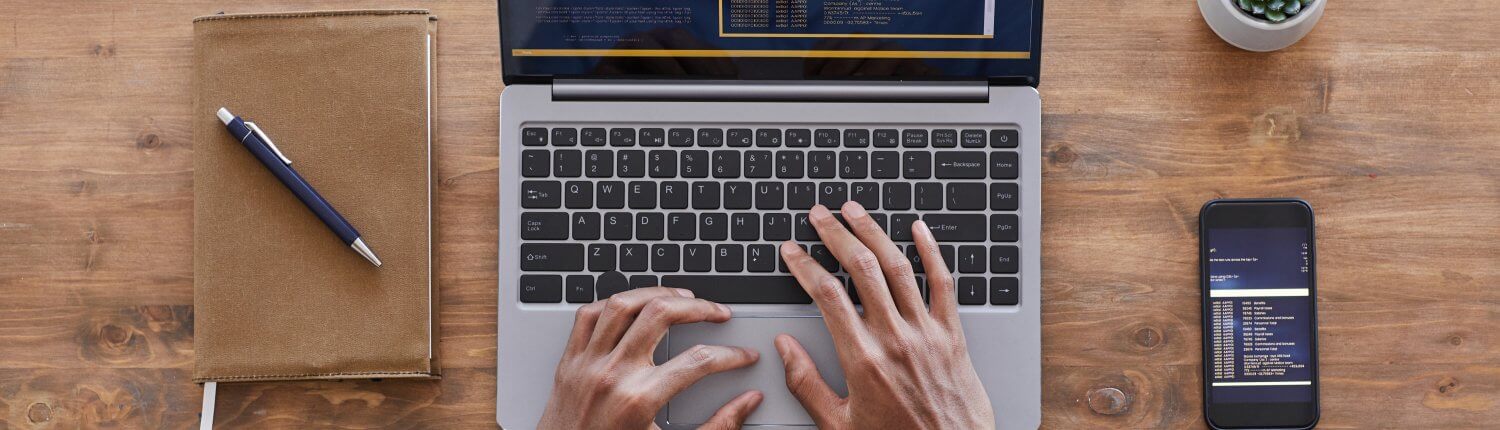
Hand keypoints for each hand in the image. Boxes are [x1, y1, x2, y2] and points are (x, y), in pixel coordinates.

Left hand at [538, 287, 763, 429]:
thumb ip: (717, 428)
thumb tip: (747, 403)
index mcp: (639, 400)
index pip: (698, 361)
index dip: (731, 355)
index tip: (743, 356)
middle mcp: (612, 375)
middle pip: (660, 314)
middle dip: (699, 307)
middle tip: (718, 312)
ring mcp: (587, 364)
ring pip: (623, 304)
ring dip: (657, 293)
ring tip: (681, 296)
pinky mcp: (569, 361)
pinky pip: (588, 315)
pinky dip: (613, 303)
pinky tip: (634, 306)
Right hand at [775, 202, 994, 428]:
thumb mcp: (839, 423)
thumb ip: (806, 383)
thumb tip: (784, 348)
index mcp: (862, 360)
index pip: (826, 295)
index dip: (804, 265)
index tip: (792, 251)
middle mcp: (894, 338)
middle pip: (861, 268)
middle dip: (835, 234)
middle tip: (820, 214)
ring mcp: (926, 333)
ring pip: (898, 267)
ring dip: (873, 232)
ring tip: (855, 211)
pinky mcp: (953, 335)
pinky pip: (944, 283)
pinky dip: (931, 251)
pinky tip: (919, 230)